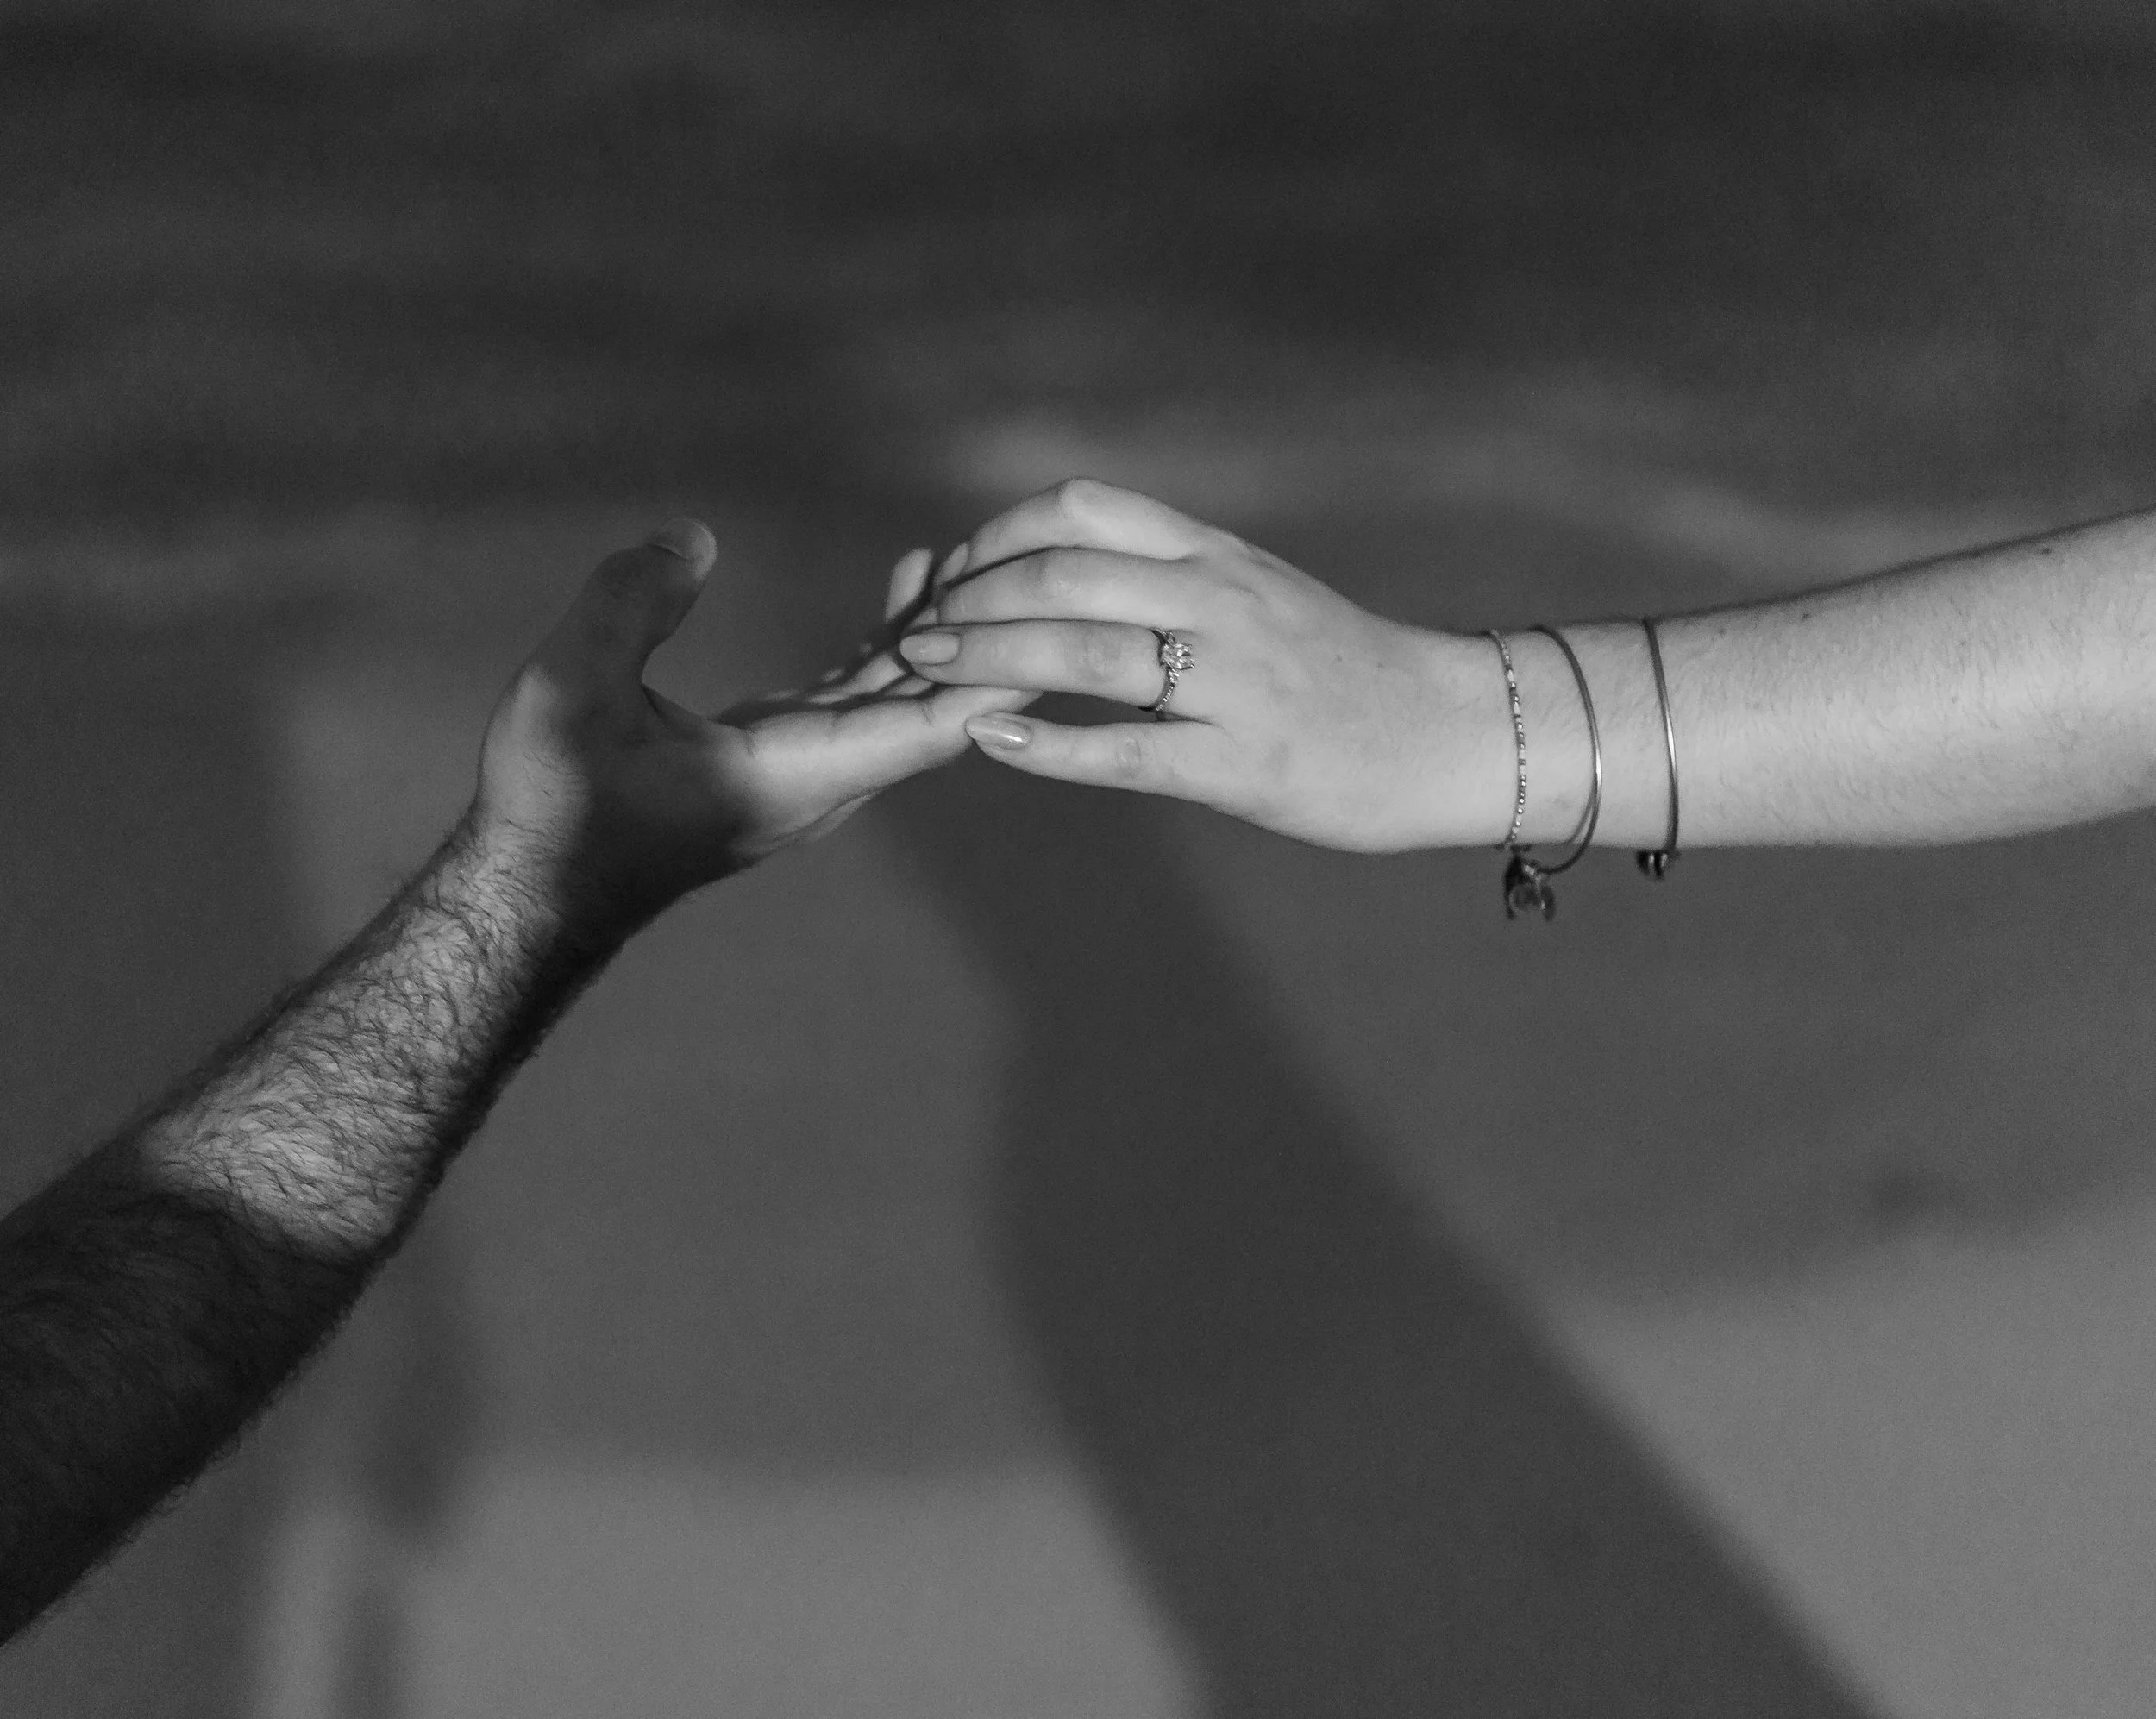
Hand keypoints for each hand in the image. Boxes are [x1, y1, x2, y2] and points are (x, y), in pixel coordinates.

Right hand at [472, 519, 1025, 932]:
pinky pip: (868, 691)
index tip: (1058, 632)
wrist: (534, 887)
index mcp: (794, 774)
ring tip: (989, 548)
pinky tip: (918, 578)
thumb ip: (628, 607)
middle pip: (938, 708)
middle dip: (992, 639)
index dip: (992, 676)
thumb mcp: (565, 691)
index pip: (924, 727)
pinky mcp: (786, 753)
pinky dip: (899, 636)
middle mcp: (824, 779)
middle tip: (1048, 562)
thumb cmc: (550, 802)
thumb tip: (692, 537)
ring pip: (908, 696)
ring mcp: (810, 769)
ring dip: (951, 630)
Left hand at [896, 481, 1498, 850]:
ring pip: (1089, 654)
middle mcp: (1222, 603)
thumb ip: (1175, 572)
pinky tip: (992, 741)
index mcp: (1217, 556)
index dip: (999, 534)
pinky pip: (1128, 751)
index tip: (953, 571)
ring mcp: (1234, 683)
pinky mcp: (1242, 765)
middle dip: (975, 601)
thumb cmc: (1345, 669)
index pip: (1085, 510)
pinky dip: (1049, 744)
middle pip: (1069, 576)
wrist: (1450, 732)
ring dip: (992, 659)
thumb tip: (1074, 563)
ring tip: (927, 674)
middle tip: (919, 634)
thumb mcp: (1259, 590)